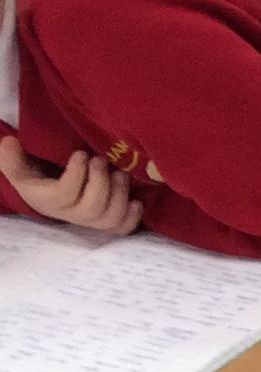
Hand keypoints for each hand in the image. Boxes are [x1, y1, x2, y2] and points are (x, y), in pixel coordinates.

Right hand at [0, 138, 141, 234]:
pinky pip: (122, 229)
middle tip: (102, 160)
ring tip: (121, 174)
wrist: (49, 194)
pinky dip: (133, 217)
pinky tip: (136, 201)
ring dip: (120, 195)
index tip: (81, 154)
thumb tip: (8, 142)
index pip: (65, 194)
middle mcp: (71, 214)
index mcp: (49, 200)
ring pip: (110, 218)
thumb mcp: (21, 168)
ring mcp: (91, 221)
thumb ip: (12, 158)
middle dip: (102, 182)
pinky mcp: (107, 224)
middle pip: (92, 207)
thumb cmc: (38, 178)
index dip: (76, 175)